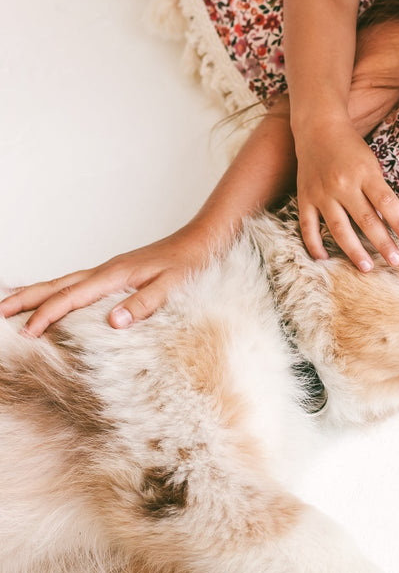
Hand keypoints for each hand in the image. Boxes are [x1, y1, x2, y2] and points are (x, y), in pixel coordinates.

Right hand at [0, 225, 213, 335]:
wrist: (205, 239)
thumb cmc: (191, 263)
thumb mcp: (174, 286)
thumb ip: (145, 303)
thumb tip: (114, 321)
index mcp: (115, 275)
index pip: (72, 297)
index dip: (47, 315)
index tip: (26, 333)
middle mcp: (108, 271)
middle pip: (59, 285)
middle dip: (28, 299)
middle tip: (0, 312)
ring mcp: (112, 270)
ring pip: (66, 282)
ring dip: (40, 293)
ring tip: (14, 304)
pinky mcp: (120, 273)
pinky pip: (80, 283)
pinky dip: (61, 290)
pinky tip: (60, 297)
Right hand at [294, 110, 398, 269]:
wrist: (318, 129)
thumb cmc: (351, 148)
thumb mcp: (370, 164)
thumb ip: (377, 191)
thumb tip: (389, 224)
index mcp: (365, 173)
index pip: (387, 202)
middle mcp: (343, 184)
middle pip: (366, 220)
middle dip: (382, 243)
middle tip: (394, 260)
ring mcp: (322, 193)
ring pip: (339, 229)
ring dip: (354, 251)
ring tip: (366, 267)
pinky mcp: (305, 198)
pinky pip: (308, 227)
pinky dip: (315, 245)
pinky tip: (324, 259)